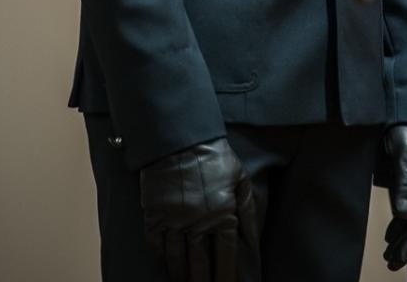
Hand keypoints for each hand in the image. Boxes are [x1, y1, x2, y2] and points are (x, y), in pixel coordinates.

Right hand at [140, 138, 258, 281]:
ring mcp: (174, 221)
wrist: (180, 138)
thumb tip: (252, 240)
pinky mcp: (154, 215)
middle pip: (200, 265)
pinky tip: (167, 266)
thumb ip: (248, 210)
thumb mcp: (240, 178)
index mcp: (222, 214)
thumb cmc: (214, 156)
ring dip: (182, 276)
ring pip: (178, 260)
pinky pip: (157, 246)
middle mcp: (198, 222)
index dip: (226, 277)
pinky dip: (162, 259)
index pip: (226, 257)